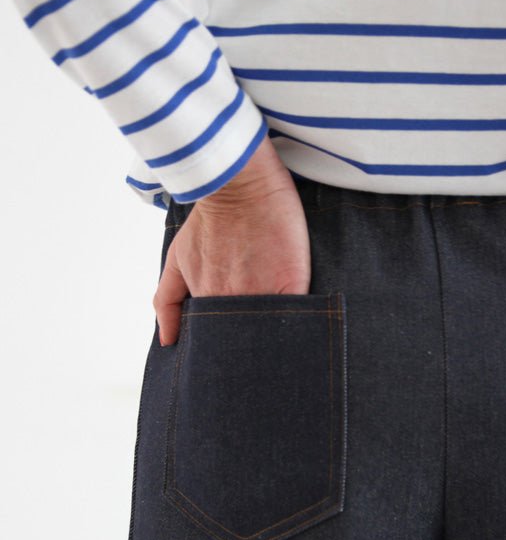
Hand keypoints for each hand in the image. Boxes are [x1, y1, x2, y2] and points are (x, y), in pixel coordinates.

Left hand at [153, 134, 310, 345]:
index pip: (216, 341)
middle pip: (243, 340)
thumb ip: (167, 301)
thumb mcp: (176, 257)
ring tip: (282, 346)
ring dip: (273, 338)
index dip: (225, 349)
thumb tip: (167, 341)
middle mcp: (232, 302)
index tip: (232, 356)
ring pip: (269, 330)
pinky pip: (298, 314)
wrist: (239, 183)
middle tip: (258, 356)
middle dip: (248, 350)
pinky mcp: (293, 281)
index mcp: (207, 302)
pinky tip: (304, 327)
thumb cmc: (209, 218)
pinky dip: (301, 322)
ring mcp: (263, 293)